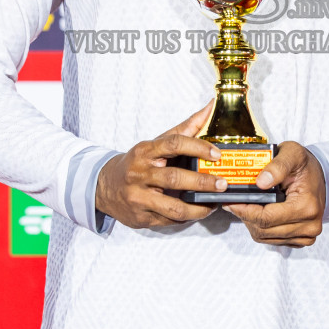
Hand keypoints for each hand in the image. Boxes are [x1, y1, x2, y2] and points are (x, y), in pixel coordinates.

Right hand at [94, 102, 227, 228]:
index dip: (197, 148)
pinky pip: (169, 220)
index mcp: (145, 151)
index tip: (217, 154)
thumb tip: (210, 107)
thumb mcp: (156, 143)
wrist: (105, 187)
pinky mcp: (141, 217)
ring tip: (213, 204)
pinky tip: (198, 211)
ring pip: (173, 207)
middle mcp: (139, 174)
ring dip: (198, 208)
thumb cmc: (138, 163)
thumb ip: (186, 128)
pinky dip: (187, 217)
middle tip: (223, 184)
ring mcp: (138, 198)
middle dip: (202, 182)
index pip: (173, 144)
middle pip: (175, 178)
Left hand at [225, 142, 324, 246]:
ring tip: (246, 205)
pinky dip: (261, 228)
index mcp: (307, 206)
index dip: (244, 211)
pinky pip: (273, 240)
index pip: (267, 218)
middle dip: (245, 216)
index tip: (230, 201)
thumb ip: (277, 166)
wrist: (318, 174)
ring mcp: (307, 235)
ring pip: (265, 237)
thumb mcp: (292, 153)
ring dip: (251, 223)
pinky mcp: (302, 239)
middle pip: (264, 230)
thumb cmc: (304, 164)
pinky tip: (259, 213)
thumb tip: (261, 182)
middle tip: (233, 202)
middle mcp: (310, 225)